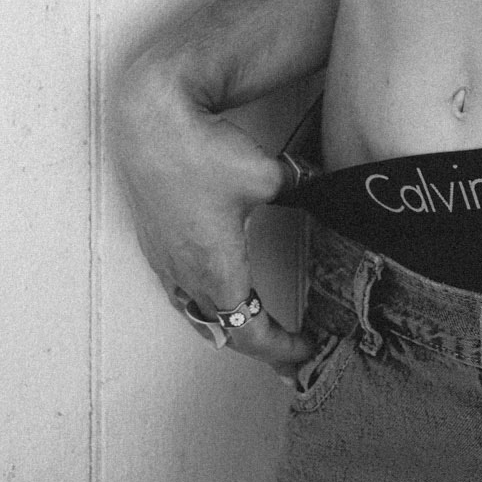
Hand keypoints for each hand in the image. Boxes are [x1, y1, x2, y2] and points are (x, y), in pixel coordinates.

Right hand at [111, 65, 317, 378]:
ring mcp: (165, 262)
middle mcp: (187, 278)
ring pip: (198, 315)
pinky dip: (202, 305)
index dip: (283, 350)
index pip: (253, 335)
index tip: (307, 350)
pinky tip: (212, 293)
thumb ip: (304, 189)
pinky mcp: (154, 242)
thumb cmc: (207, 154)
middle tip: (287, 357)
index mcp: (218, 274)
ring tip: (253, 333)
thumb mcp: (268, 177)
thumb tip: (330, 189)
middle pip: (226, 333)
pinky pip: (179, 292)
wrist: (152, 124)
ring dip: (227, 328)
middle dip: (260, 347)